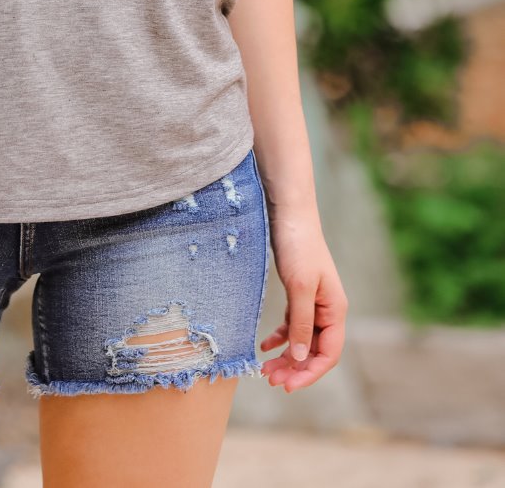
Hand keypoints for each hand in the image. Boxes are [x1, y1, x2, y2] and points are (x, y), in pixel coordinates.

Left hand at [259, 208, 347, 391]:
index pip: (329, 353)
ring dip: (286, 357)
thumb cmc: (299, 247)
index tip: (288, 385)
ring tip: (265, 370)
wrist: (290, 214)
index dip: (310, 373)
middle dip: (294, 368)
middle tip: (269, 379)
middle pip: (314, 350)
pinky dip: (280, 337)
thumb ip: (301, 324)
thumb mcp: (300, 288)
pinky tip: (265, 346)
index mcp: (335, 310)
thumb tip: (298, 358)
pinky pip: (292, 325)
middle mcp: (327, 310)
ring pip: (301, 340)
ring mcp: (313, 302)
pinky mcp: (299, 294)